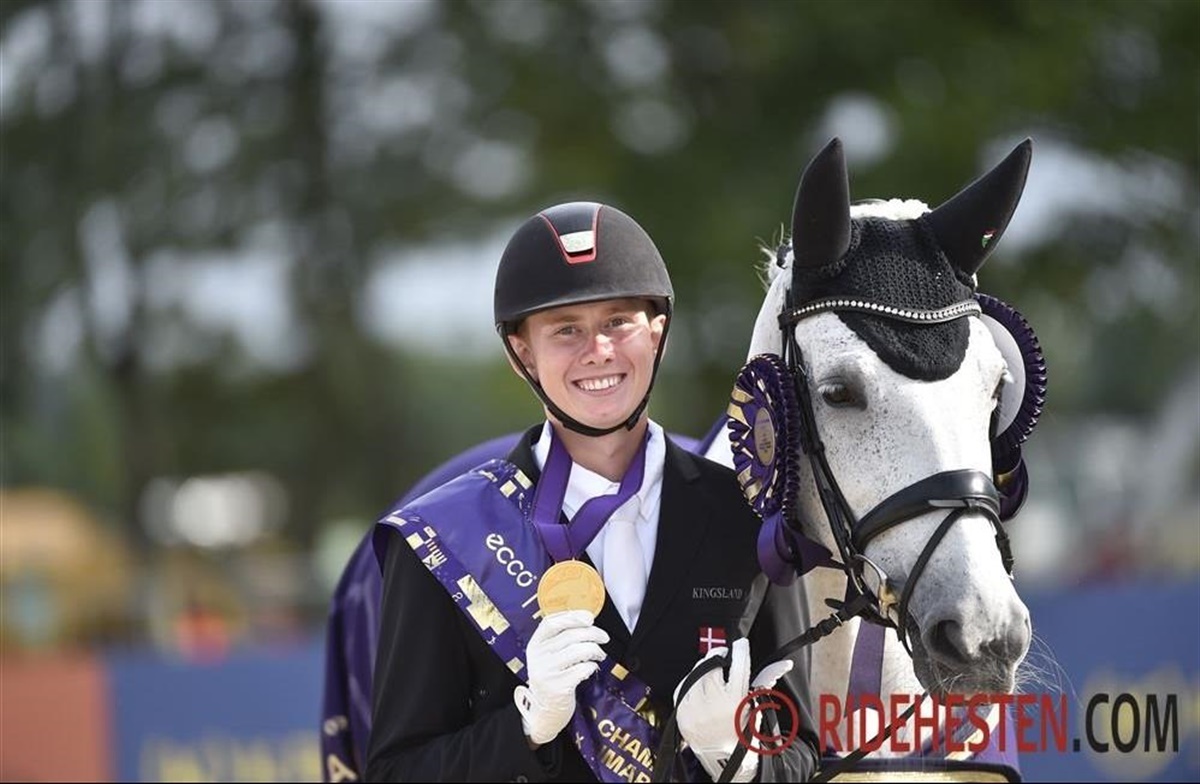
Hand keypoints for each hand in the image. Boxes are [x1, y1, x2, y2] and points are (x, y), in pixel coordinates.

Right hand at [514, 610, 608, 745]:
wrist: (545, 710)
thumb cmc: (553, 676)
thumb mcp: (548, 654)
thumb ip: (561, 637)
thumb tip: (587, 620)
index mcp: (535, 644)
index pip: (551, 622)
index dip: (572, 616)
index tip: (590, 617)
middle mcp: (538, 656)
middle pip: (570, 635)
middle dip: (593, 633)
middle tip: (604, 637)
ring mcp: (546, 672)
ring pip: (578, 650)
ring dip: (595, 650)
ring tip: (599, 655)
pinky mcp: (558, 687)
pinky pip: (582, 669)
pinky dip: (592, 666)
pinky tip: (592, 668)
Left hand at [673, 638, 793, 781]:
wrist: (723, 759)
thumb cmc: (743, 731)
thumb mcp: (756, 708)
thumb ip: (766, 681)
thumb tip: (785, 663)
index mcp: (736, 703)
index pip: (739, 665)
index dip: (741, 650)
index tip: (741, 645)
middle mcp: (714, 705)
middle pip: (713, 665)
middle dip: (719, 656)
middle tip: (724, 657)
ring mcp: (695, 710)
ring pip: (697, 672)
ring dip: (705, 667)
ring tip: (713, 672)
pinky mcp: (682, 714)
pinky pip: (683, 686)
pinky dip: (691, 681)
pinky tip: (700, 685)